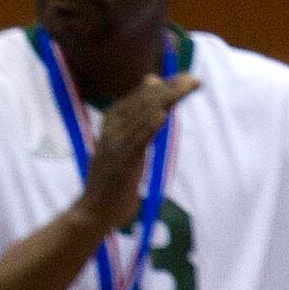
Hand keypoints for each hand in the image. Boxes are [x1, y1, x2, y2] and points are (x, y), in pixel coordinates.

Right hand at [78, 71, 200, 233]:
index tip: (187, 79)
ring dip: (167, 100)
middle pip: (143, 102)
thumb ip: (138, 126)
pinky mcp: (121, 161)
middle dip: (171, 89)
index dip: (164, 85)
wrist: (94, 210)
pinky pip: (137, 140)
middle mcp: (112, 129)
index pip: (140, 96)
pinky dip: (149, 126)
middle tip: (195, 80)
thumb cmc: (113, 181)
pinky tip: (163, 114)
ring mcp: (115, 144)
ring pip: (143, 116)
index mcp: (111, 123)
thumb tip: (154, 109)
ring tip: (188, 88)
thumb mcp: (125, 148)